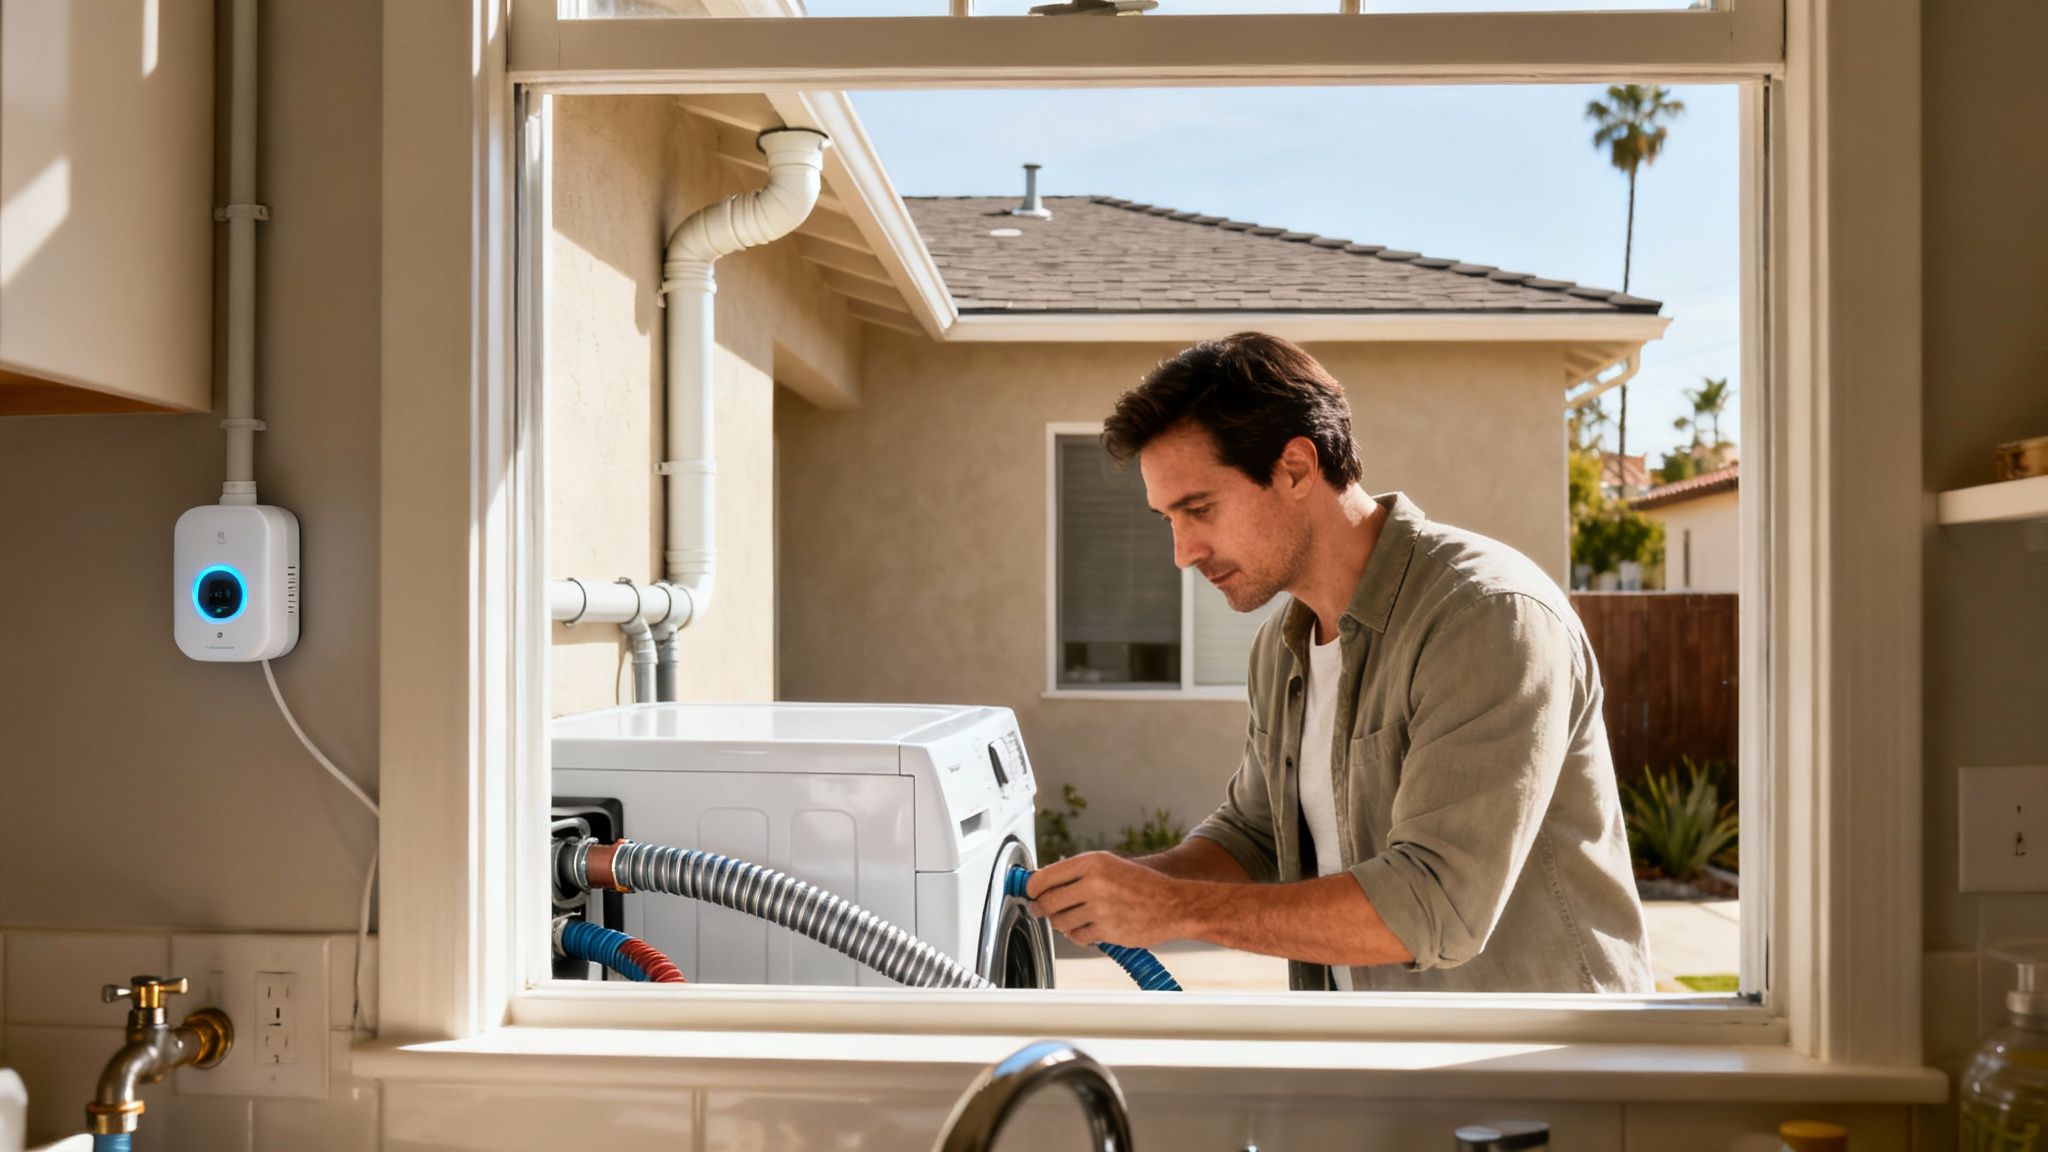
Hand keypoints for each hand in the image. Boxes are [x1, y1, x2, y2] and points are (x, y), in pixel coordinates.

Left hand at [1026, 851, 1185, 948]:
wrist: (1174, 905)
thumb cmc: (1141, 885)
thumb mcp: (1109, 866)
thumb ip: (1077, 873)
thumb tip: (1042, 882)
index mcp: (1093, 862)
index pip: (1045, 877)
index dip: (1032, 888)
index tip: (1030, 892)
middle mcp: (1094, 883)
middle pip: (1048, 901)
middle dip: (1042, 908)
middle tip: (1043, 910)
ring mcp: (1100, 908)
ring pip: (1060, 922)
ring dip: (1062, 923)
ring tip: (1074, 918)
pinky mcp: (1106, 930)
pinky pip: (1077, 937)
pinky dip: (1079, 936)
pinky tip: (1090, 929)